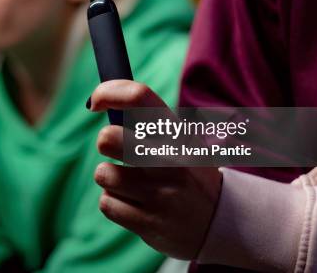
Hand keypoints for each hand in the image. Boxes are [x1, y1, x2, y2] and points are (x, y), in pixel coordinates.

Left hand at [89, 80, 222, 259]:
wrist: (220, 224)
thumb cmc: (189, 172)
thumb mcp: (183, 140)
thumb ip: (148, 121)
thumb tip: (102, 99)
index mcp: (179, 134)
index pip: (139, 97)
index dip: (109, 93)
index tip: (95, 102)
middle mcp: (171, 161)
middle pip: (109, 138)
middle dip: (105, 141)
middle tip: (115, 147)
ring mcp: (160, 194)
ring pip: (104, 174)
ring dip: (110, 177)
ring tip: (132, 183)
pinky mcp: (149, 222)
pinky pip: (107, 203)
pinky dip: (115, 203)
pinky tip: (136, 204)